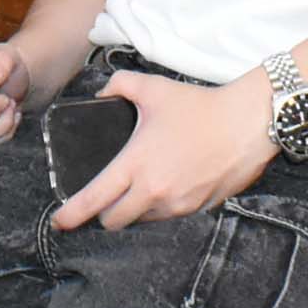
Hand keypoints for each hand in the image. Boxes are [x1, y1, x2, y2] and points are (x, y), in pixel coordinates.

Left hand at [50, 69, 276, 230]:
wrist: (248, 123)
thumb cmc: (200, 106)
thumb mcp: (153, 88)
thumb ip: (120, 86)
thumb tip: (103, 93)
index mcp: (135, 165)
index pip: (93, 200)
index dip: (71, 215)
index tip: (59, 222)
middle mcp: (153, 192)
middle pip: (114, 222)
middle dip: (104, 214)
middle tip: (104, 198)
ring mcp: (177, 205)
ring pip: (143, 220)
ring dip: (135, 210)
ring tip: (139, 187)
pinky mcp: (198, 209)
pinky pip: (169, 215)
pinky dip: (161, 206)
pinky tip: (168, 184)